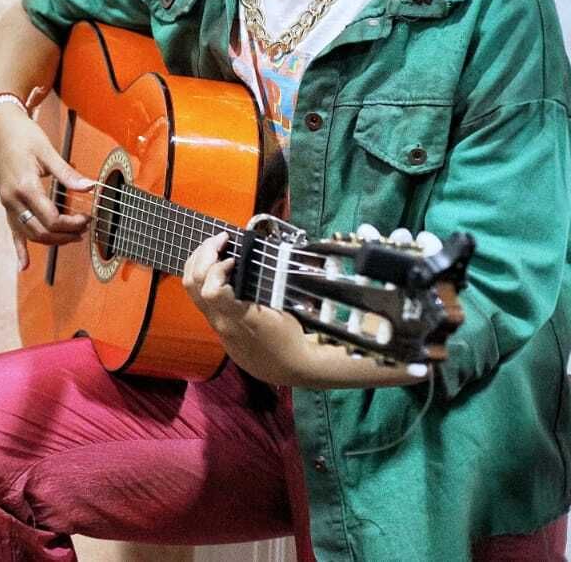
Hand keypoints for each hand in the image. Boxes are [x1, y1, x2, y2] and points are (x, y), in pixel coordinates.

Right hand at [0, 104, 92, 267]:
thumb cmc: (23, 134)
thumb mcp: (47, 151)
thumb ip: (67, 173)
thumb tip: (90, 187)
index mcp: (25, 186)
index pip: (51, 219)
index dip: (72, 224)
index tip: (88, 218)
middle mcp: (13, 199)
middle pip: (41, 231)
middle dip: (65, 234)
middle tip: (85, 229)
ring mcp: (7, 203)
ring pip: (29, 233)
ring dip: (51, 240)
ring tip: (71, 238)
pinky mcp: (5, 202)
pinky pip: (13, 230)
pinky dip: (19, 249)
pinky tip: (23, 266)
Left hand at [182, 232, 427, 388]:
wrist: (293, 375)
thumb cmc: (313, 357)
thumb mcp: (343, 359)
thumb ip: (380, 366)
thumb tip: (425, 371)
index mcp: (251, 328)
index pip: (218, 298)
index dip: (219, 277)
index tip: (237, 259)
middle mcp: (228, 325)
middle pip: (197, 286)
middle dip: (207, 258)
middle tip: (229, 240)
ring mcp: (218, 320)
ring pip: (190, 284)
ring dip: (201, 258)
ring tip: (223, 241)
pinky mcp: (217, 312)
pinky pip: (195, 286)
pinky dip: (203, 265)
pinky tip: (225, 254)